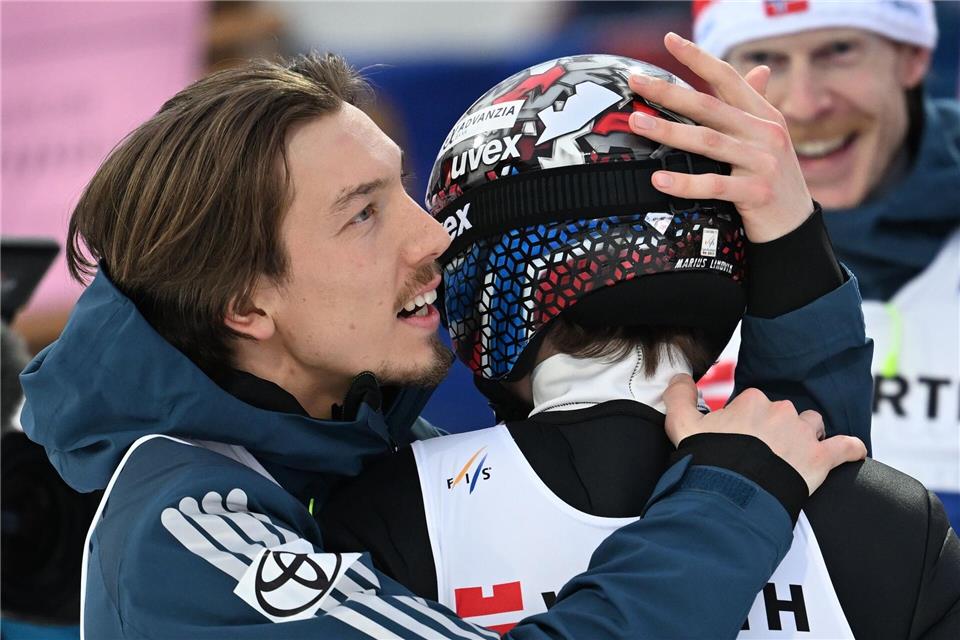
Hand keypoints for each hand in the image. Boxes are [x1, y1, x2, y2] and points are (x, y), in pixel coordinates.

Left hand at [628, 32, 811, 242]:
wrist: (795, 225)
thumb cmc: (771, 178)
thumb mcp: (767, 139)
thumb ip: (754, 107)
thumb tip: (758, 70)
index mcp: (763, 115)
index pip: (727, 78)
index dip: (698, 58)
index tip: (669, 40)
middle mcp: (765, 133)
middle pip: (709, 106)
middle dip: (669, 92)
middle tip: (635, 81)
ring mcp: (763, 162)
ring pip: (707, 141)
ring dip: (668, 131)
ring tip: (637, 122)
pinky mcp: (757, 193)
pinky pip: (713, 185)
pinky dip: (684, 182)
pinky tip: (658, 178)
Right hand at [663, 374, 866, 494]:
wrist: (732, 493)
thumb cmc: (707, 459)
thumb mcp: (682, 424)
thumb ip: (679, 396)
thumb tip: (679, 377)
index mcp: (752, 401)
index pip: (755, 404)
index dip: (747, 423)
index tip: (738, 441)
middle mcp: (781, 411)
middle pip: (784, 414)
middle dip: (776, 430)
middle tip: (760, 455)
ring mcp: (804, 434)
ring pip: (813, 426)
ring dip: (807, 437)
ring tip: (794, 457)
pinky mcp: (821, 458)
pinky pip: (846, 447)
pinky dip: (850, 450)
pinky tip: (852, 453)